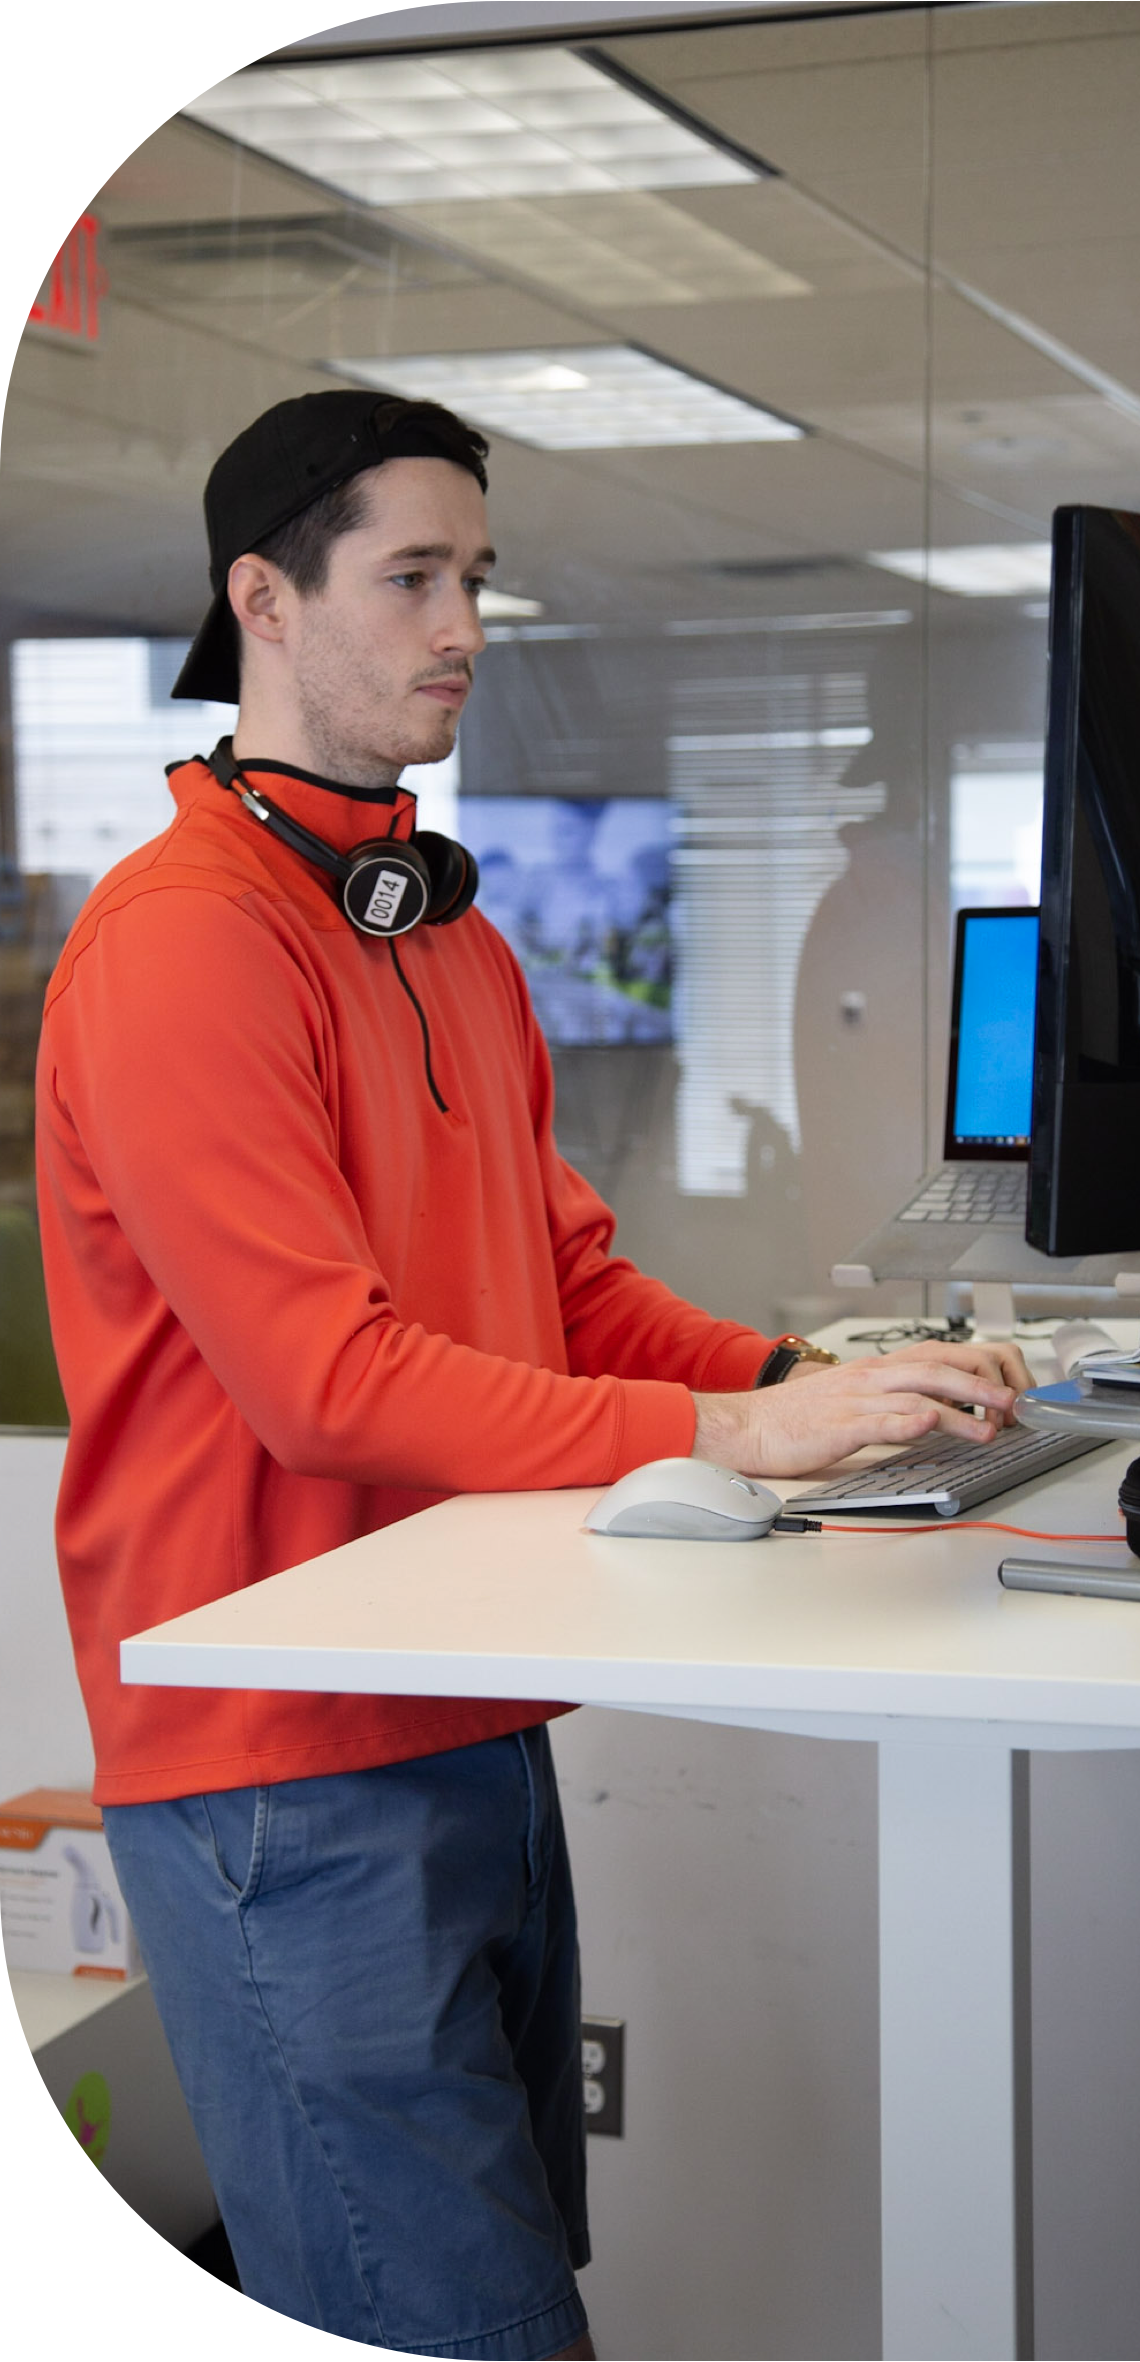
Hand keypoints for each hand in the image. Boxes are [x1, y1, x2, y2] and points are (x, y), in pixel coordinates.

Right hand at [692, 1336, 1033, 1480]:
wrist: (747, 1427)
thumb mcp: (852, 1398)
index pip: (939, 1354)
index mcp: (876, 1368)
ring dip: (960, 1413)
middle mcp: (870, 1377)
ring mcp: (855, 1401)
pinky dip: (908, 1424)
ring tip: (990, 1430)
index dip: (978, 1369)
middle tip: (1014, 1404)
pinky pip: (879, 1422)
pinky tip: (928, 1429)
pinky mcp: (838, 1428)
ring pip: (917, 1396)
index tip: (1004, 1391)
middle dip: (982, 1385)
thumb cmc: (797, 1417)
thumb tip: (936, 1413)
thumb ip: (891, 1398)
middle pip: (937, 1368)